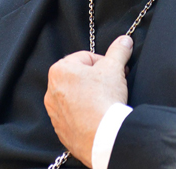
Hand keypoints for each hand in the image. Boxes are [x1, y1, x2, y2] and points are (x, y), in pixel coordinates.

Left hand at [44, 35, 133, 167]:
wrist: (103, 136)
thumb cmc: (104, 99)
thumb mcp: (115, 68)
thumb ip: (118, 51)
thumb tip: (124, 41)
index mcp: (59, 70)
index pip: (86, 58)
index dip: (104, 63)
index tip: (115, 71)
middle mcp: (51, 91)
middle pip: (79, 77)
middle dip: (96, 79)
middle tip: (112, 84)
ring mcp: (54, 112)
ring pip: (76, 96)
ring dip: (90, 96)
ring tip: (105, 102)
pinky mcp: (61, 129)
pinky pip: (74, 116)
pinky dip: (85, 114)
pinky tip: (99, 116)